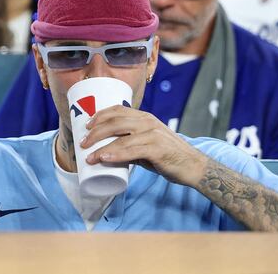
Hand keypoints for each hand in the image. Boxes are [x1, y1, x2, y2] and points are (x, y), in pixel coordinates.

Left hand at [79, 105, 207, 186]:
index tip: (87, 126)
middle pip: (115, 122)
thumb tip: (106, 152)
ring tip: (89, 157)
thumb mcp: (147, 145)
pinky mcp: (157, 149)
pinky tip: (105, 158)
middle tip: (82, 144)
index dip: (100, 115)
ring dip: (101, 147)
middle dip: (95, 132)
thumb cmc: (168, 156)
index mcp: (144, 118)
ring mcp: (153, 134)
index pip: (118, 110)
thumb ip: (130, 145)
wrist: (194, 167)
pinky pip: (132, 150)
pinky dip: (116, 154)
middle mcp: (148, 122)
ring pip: (120, 137)